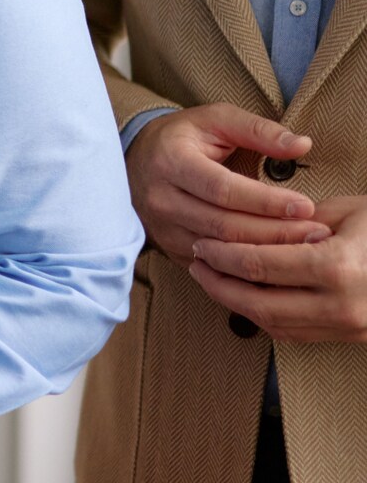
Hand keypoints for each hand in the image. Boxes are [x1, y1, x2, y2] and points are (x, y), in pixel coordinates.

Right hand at [126, 105, 325, 266]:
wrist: (136, 159)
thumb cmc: (184, 137)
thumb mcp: (216, 120)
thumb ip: (258, 130)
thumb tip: (301, 145)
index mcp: (171, 161)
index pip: (223, 189)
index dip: (266, 201)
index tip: (305, 206)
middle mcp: (160, 198)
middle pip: (224, 225)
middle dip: (274, 231)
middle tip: (316, 232)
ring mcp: (161, 227)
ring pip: (219, 249)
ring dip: (265, 251)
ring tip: (304, 246)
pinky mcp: (168, 246)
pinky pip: (211, 264)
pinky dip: (245, 265)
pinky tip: (274, 260)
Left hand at [191, 195, 366, 342]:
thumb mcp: (346, 211)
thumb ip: (295, 223)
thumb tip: (250, 228)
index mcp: (336, 266)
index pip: (257, 265)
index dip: (221, 255)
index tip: (201, 244)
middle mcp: (341, 303)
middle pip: (256, 302)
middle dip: (218, 284)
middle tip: (196, 265)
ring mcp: (349, 326)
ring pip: (271, 323)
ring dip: (235, 303)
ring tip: (214, 280)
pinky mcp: (352, 336)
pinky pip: (295, 333)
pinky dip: (264, 317)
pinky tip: (247, 297)